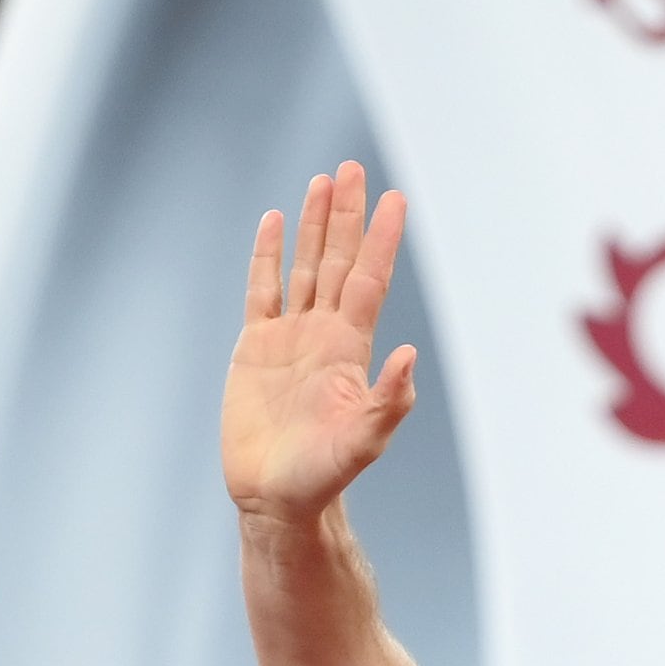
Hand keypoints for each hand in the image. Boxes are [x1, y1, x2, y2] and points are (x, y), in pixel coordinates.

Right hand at [222, 163, 418, 528]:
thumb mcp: (363, 441)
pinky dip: (267, 256)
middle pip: (339, 260)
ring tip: (323, 181)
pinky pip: (262, 291)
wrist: (276, 496)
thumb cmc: (324, 476)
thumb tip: (410, 356)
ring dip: (314, 225)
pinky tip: (274, 223)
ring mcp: (289, 337)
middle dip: (348, 215)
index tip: (395, 199)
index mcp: (350, 348)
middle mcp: (323, 333)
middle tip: (354, 168)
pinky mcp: (254, 348)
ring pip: (305, 266)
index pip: (369, 280)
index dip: (382, 239)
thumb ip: (389, 401)